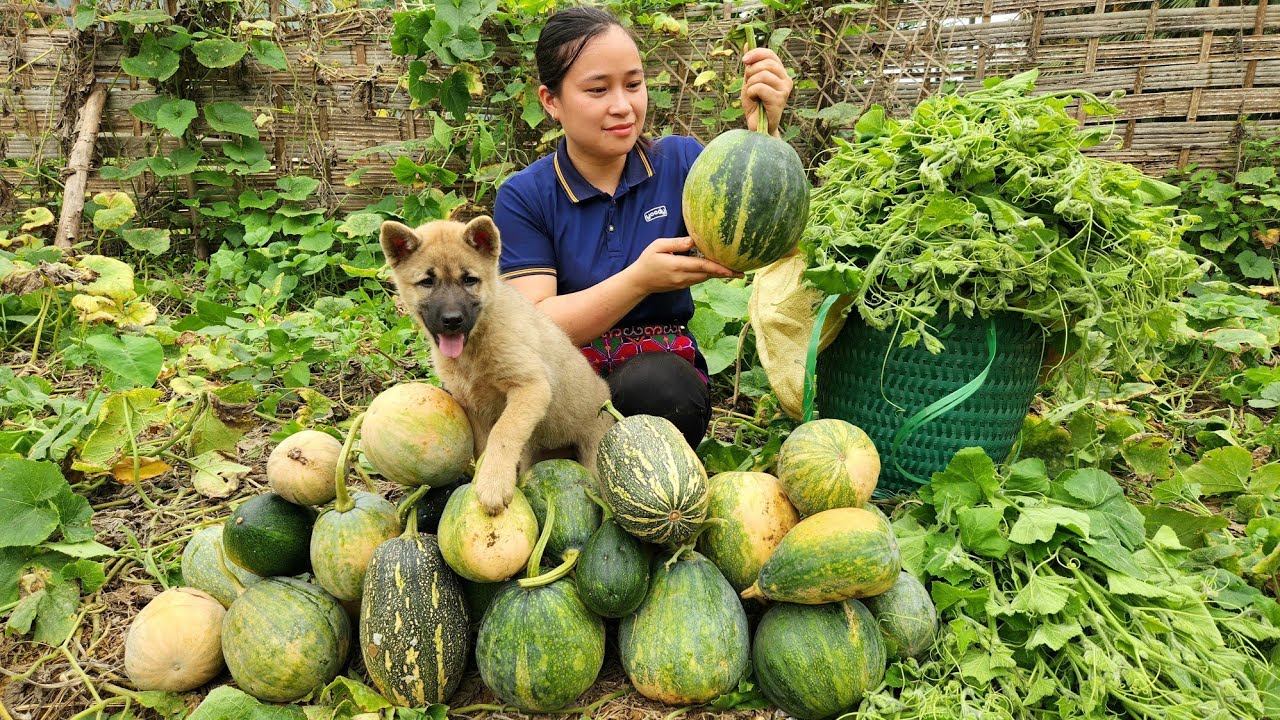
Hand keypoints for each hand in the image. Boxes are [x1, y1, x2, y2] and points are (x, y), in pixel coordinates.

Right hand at [627, 236, 741, 293]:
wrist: (639, 282)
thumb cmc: (647, 261)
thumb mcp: (657, 246)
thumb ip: (676, 243)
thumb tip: (693, 241)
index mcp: (677, 266)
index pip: (702, 266)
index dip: (719, 268)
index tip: (733, 269)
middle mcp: (683, 277)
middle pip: (708, 274)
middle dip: (725, 273)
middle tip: (742, 272)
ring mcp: (683, 283)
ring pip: (705, 278)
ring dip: (719, 274)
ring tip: (735, 271)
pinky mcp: (683, 285)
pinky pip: (699, 279)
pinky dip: (709, 275)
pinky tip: (718, 271)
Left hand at [741, 47, 792, 136]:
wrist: (758, 126)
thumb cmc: (755, 105)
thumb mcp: (750, 81)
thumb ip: (750, 65)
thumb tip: (747, 44)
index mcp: (780, 72)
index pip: (770, 54)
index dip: (756, 53)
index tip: (744, 60)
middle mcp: (786, 79)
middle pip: (766, 63)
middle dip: (751, 72)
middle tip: (749, 84)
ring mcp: (785, 89)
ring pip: (762, 75)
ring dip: (750, 84)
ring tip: (752, 95)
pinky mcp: (780, 99)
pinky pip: (760, 87)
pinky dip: (752, 93)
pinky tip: (755, 100)